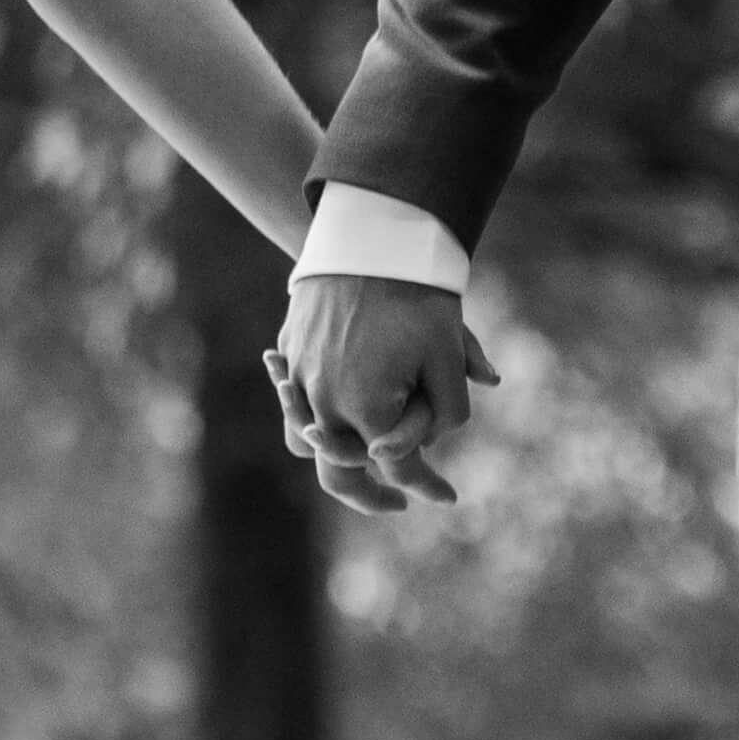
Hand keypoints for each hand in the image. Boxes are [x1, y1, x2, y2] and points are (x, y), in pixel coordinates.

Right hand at [269, 272, 498, 517]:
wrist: (366, 236)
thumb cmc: (415, 296)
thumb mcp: (449, 352)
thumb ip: (450, 409)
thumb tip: (436, 441)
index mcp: (365, 412)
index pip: (399, 468)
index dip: (428, 485)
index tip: (448, 498)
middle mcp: (323, 404)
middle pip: (339, 474)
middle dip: (370, 496)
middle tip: (397, 503)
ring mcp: (297, 379)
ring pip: (305, 442)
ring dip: (331, 456)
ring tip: (359, 458)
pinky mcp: (288, 351)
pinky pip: (293, 399)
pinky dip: (308, 414)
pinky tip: (329, 410)